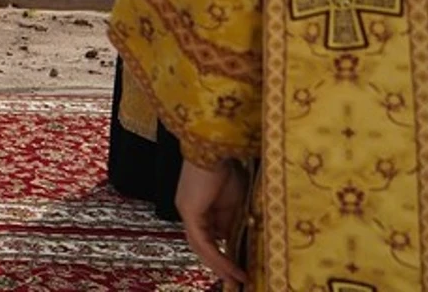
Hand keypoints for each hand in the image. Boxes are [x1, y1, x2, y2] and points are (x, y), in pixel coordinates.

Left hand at [178, 160, 248, 285]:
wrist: (217, 149)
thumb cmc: (228, 168)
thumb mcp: (235, 201)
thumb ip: (233, 221)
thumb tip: (237, 241)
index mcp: (200, 207)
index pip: (210, 237)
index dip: (224, 253)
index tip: (240, 268)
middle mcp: (190, 211)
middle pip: (203, 245)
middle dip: (220, 265)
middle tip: (236, 281)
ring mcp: (187, 211)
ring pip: (201, 246)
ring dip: (219, 265)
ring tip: (236, 280)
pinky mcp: (189, 211)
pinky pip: (201, 240)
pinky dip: (216, 256)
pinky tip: (230, 268)